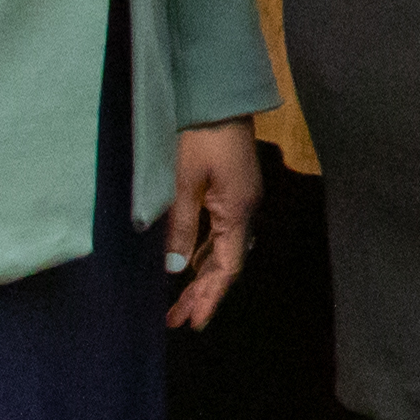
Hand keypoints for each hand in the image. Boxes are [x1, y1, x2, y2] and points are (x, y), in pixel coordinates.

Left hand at [166, 121, 261, 332]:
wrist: (217, 95)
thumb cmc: (198, 138)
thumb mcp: (182, 183)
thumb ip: (180, 226)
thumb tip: (174, 269)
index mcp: (237, 211)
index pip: (228, 267)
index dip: (211, 296)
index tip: (194, 323)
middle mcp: (245, 209)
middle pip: (228, 262)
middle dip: (203, 293)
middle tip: (177, 320)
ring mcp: (240, 198)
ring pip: (224, 248)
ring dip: (203, 276)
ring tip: (180, 302)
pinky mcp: (233, 188)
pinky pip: (220, 232)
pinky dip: (205, 254)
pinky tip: (189, 263)